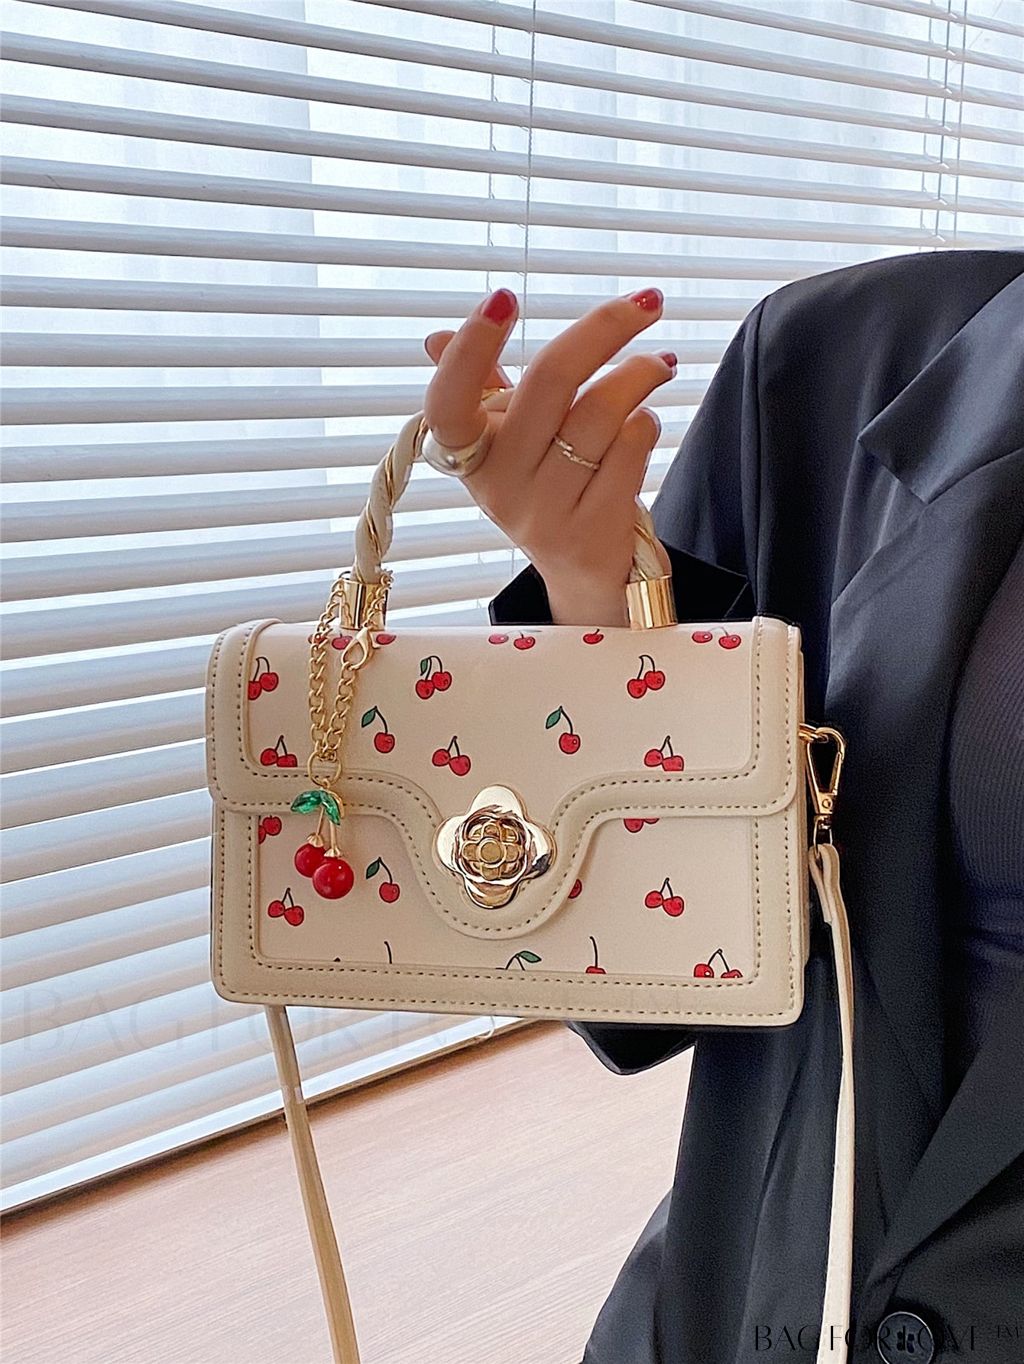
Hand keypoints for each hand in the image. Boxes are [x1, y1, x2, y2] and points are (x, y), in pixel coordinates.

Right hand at [421, 287, 675, 624]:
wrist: (586, 574)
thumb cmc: (547, 488)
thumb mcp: (508, 443)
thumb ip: (480, 390)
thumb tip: (433, 338)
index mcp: (470, 456)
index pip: (449, 403)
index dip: (470, 349)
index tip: (505, 298)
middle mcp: (500, 487)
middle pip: (550, 382)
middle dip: (605, 328)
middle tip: (646, 303)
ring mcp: (546, 514)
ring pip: (602, 412)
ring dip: (642, 376)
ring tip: (659, 366)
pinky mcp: (593, 532)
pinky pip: (632, 450)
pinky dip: (647, 425)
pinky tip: (647, 423)